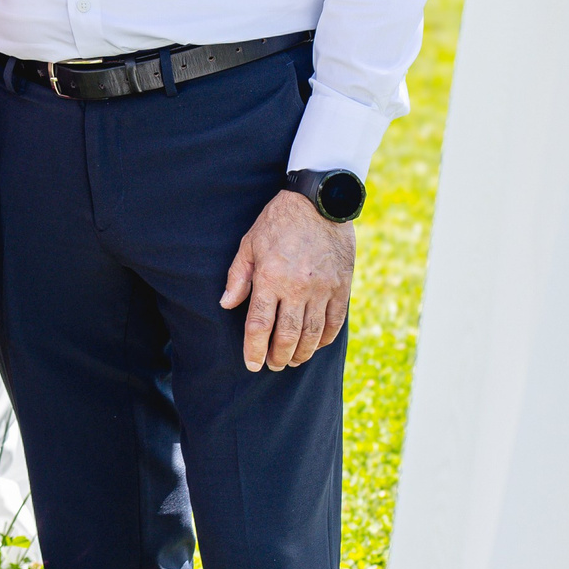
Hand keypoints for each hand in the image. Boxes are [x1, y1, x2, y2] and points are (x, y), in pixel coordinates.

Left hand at [220, 190, 354, 370]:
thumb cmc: (278, 221)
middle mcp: (297, 288)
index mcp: (270, 278)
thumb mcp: (249, 243)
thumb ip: (238, 276)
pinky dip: (325, 338)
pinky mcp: (342, 286)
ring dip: (302, 353)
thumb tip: (227, 304)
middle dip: (278, 356)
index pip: (260, 325)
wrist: (318, 202)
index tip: (252, 364)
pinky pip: (335, 321)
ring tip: (293, 361)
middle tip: (273, 365)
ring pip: (312, 333)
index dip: (254, 349)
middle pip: (287, 336)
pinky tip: (316, 345)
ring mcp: (323, 289)